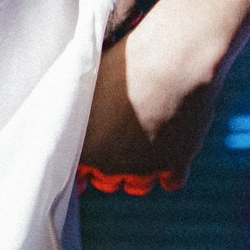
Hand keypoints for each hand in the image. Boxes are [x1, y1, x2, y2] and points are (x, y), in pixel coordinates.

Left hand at [82, 12, 219, 180]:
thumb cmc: (127, 64)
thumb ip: (80, 105)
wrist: (173, 63)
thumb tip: (75, 106)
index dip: (83, 164)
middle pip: (105, 182)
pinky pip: (170, 183)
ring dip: (137, 173)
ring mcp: (143, 168)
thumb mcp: (90, 81)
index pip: (76, 173)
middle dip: (108, 167)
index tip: (88, 154)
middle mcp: (110, 165)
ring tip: (140, 150)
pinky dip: (169, 173)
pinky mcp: (174, 165)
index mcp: (84, 145)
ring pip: (137, 186)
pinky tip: (167, 154)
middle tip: (115, 144)